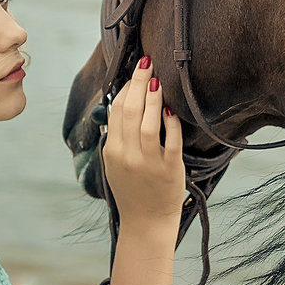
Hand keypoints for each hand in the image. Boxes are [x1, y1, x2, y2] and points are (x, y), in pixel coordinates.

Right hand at [101, 56, 185, 229]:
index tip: (136, 71)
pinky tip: (171, 110)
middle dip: (139, 83)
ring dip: (154, 99)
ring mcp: (148, 163)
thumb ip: (117, 136)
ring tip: (159, 80)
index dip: (126, 87)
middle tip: (147, 62)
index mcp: (113, 150)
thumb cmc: (132, 189)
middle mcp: (128, 155)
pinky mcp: (169, 171)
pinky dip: (171, 124)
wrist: (145, 222)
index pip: (117, 110)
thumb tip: (122, 104)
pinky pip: (171, 142)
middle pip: (131, 111)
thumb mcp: (115, 163)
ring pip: (149, 124)